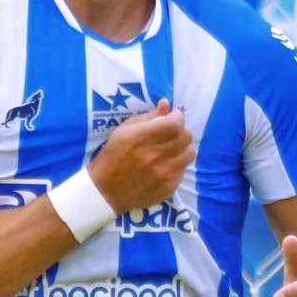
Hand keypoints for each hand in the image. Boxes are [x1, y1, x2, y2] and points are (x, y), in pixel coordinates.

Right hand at [87, 99, 194, 213]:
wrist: (106, 192)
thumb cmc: (112, 157)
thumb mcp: (123, 131)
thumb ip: (147, 117)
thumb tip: (166, 104)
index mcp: (141, 138)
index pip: (174, 123)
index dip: (178, 116)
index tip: (173, 116)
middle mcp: (155, 156)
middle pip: (186, 136)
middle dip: (181, 130)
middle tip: (172, 133)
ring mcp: (164, 173)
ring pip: (190, 153)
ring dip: (183, 148)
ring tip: (172, 149)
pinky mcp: (169, 187)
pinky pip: (183, 170)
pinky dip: (177, 164)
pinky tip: (165, 166)